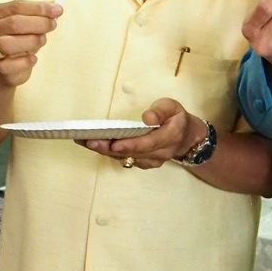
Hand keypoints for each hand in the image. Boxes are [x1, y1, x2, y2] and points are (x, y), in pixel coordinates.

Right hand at [0, 0, 61, 86]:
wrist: (4, 66)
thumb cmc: (19, 39)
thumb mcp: (27, 23)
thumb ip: (39, 15)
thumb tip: (56, 8)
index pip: (18, 6)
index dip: (40, 8)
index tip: (58, 10)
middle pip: (15, 23)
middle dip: (39, 23)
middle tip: (53, 25)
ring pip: (9, 44)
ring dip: (32, 41)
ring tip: (41, 40)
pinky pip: (14, 64)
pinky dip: (28, 60)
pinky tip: (33, 58)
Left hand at [82, 98, 204, 169]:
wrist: (185, 137)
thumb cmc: (176, 118)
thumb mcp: (172, 106)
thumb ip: (160, 110)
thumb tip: (147, 118)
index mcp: (169, 137)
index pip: (148, 143)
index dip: (131, 144)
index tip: (114, 143)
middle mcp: (160, 153)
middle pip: (133, 153)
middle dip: (109, 148)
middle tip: (89, 141)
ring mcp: (152, 161)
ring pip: (126, 158)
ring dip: (105, 151)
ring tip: (86, 142)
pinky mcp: (144, 163)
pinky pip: (125, 159)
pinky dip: (110, 153)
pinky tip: (95, 145)